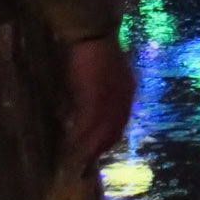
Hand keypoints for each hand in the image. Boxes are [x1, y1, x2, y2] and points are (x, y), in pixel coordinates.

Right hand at [64, 33, 136, 166]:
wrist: (94, 35)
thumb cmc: (95, 51)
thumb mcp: (104, 75)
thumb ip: (103, 92)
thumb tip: (91, 107)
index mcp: (128, 91)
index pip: (120, 122)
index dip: (108, 138)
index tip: (97, 151)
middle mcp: (124, 99)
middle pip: (113, 131)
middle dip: (99, 149)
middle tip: (85, 164)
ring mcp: (111, 101)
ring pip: (101, 132)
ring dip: (89, 149)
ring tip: (76, 162)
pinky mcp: (96, 100)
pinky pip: (89, 126)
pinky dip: (81, 138)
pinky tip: (71, 147)